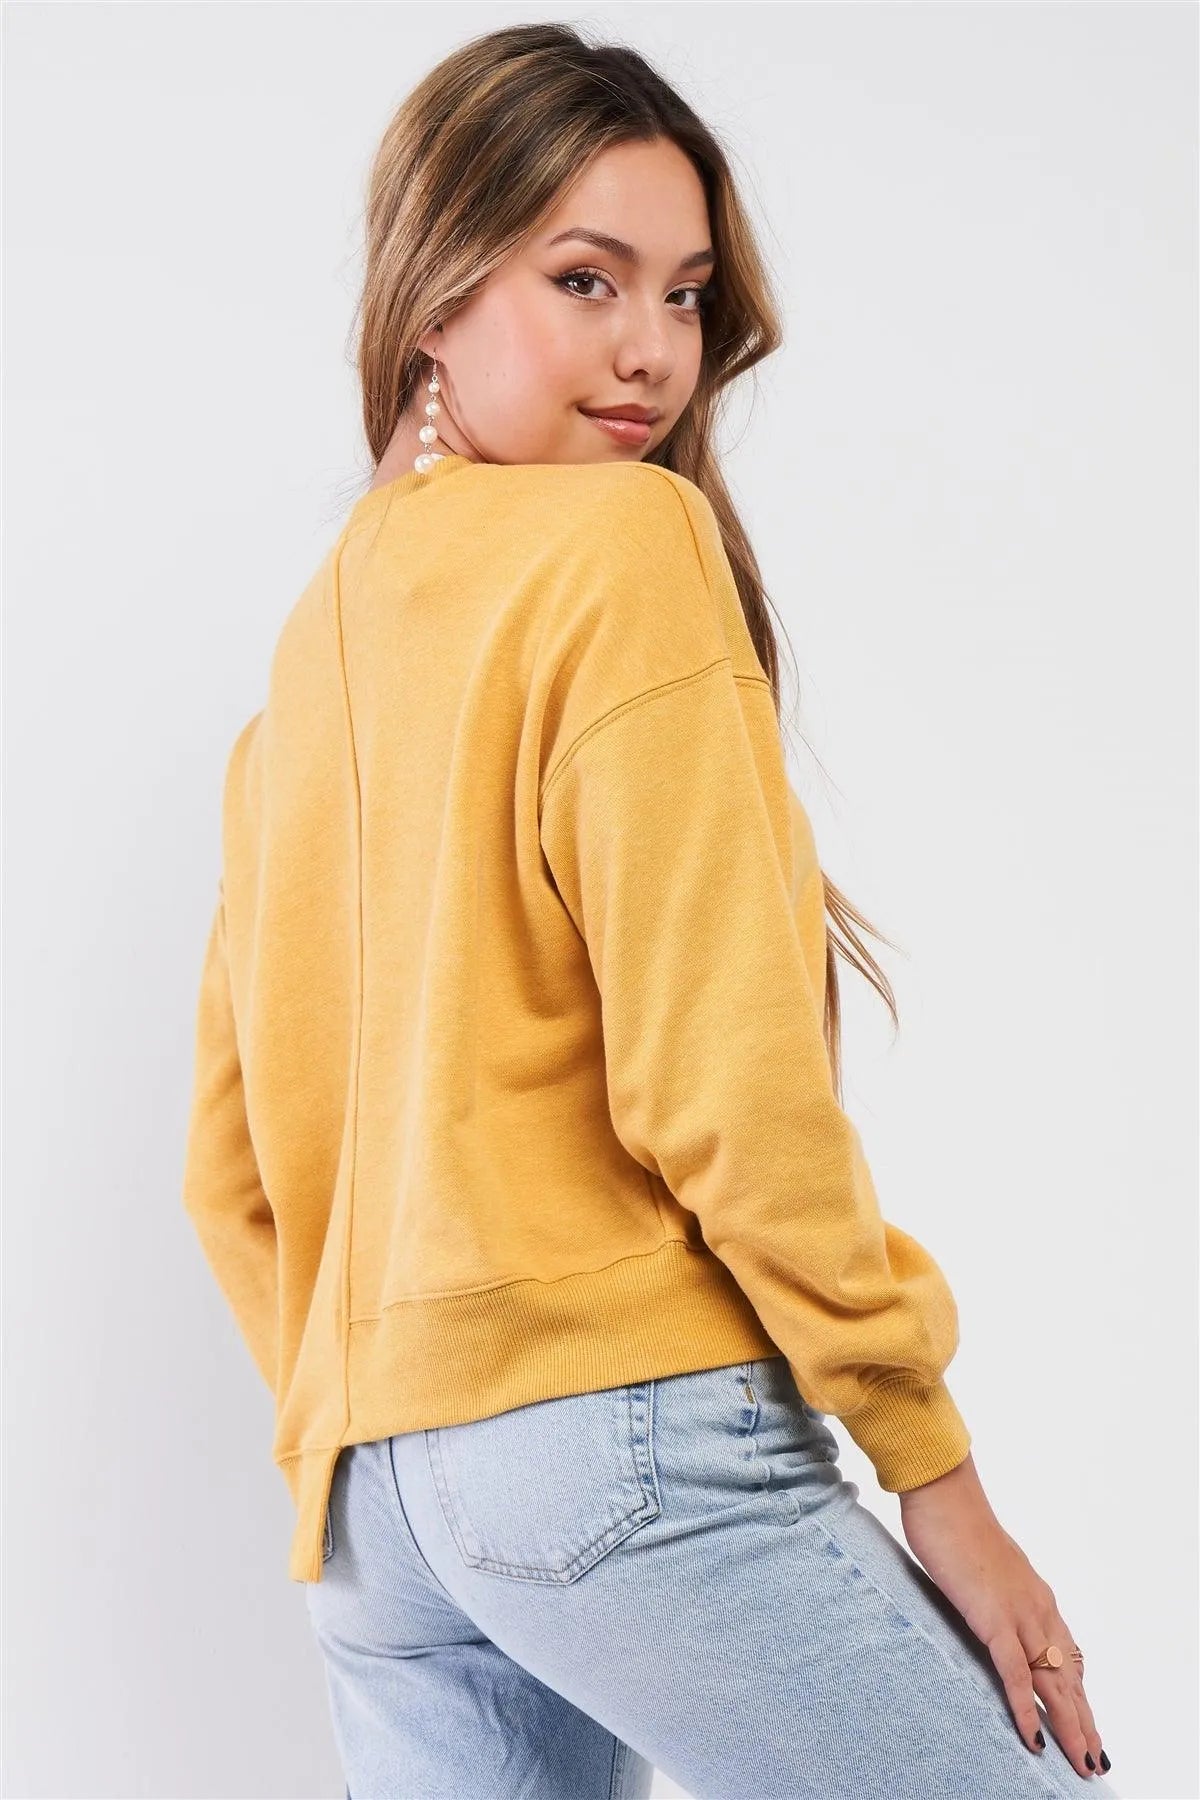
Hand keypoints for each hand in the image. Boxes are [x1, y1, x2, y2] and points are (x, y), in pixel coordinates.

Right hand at [897, 1454, 1107, 1779]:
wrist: (943, 1493)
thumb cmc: (955, 1522)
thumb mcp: (985, 1565)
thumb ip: (997, 1590)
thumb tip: (994, 1609)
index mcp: (1036, 1595)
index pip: (1067, 1656)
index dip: (1078, 1693)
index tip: (1085, 1724)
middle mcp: (1038, 1608)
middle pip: (1070, 1677)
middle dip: (1084, 1722)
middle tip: (1094, 1761)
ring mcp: (1019, 1614)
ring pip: (1054, 1683)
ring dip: (1070, 1727)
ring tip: (1080, 1763)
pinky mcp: (994, 1618)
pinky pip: (1015, 1674)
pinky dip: (1026, 1709)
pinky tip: (1033, 1737)